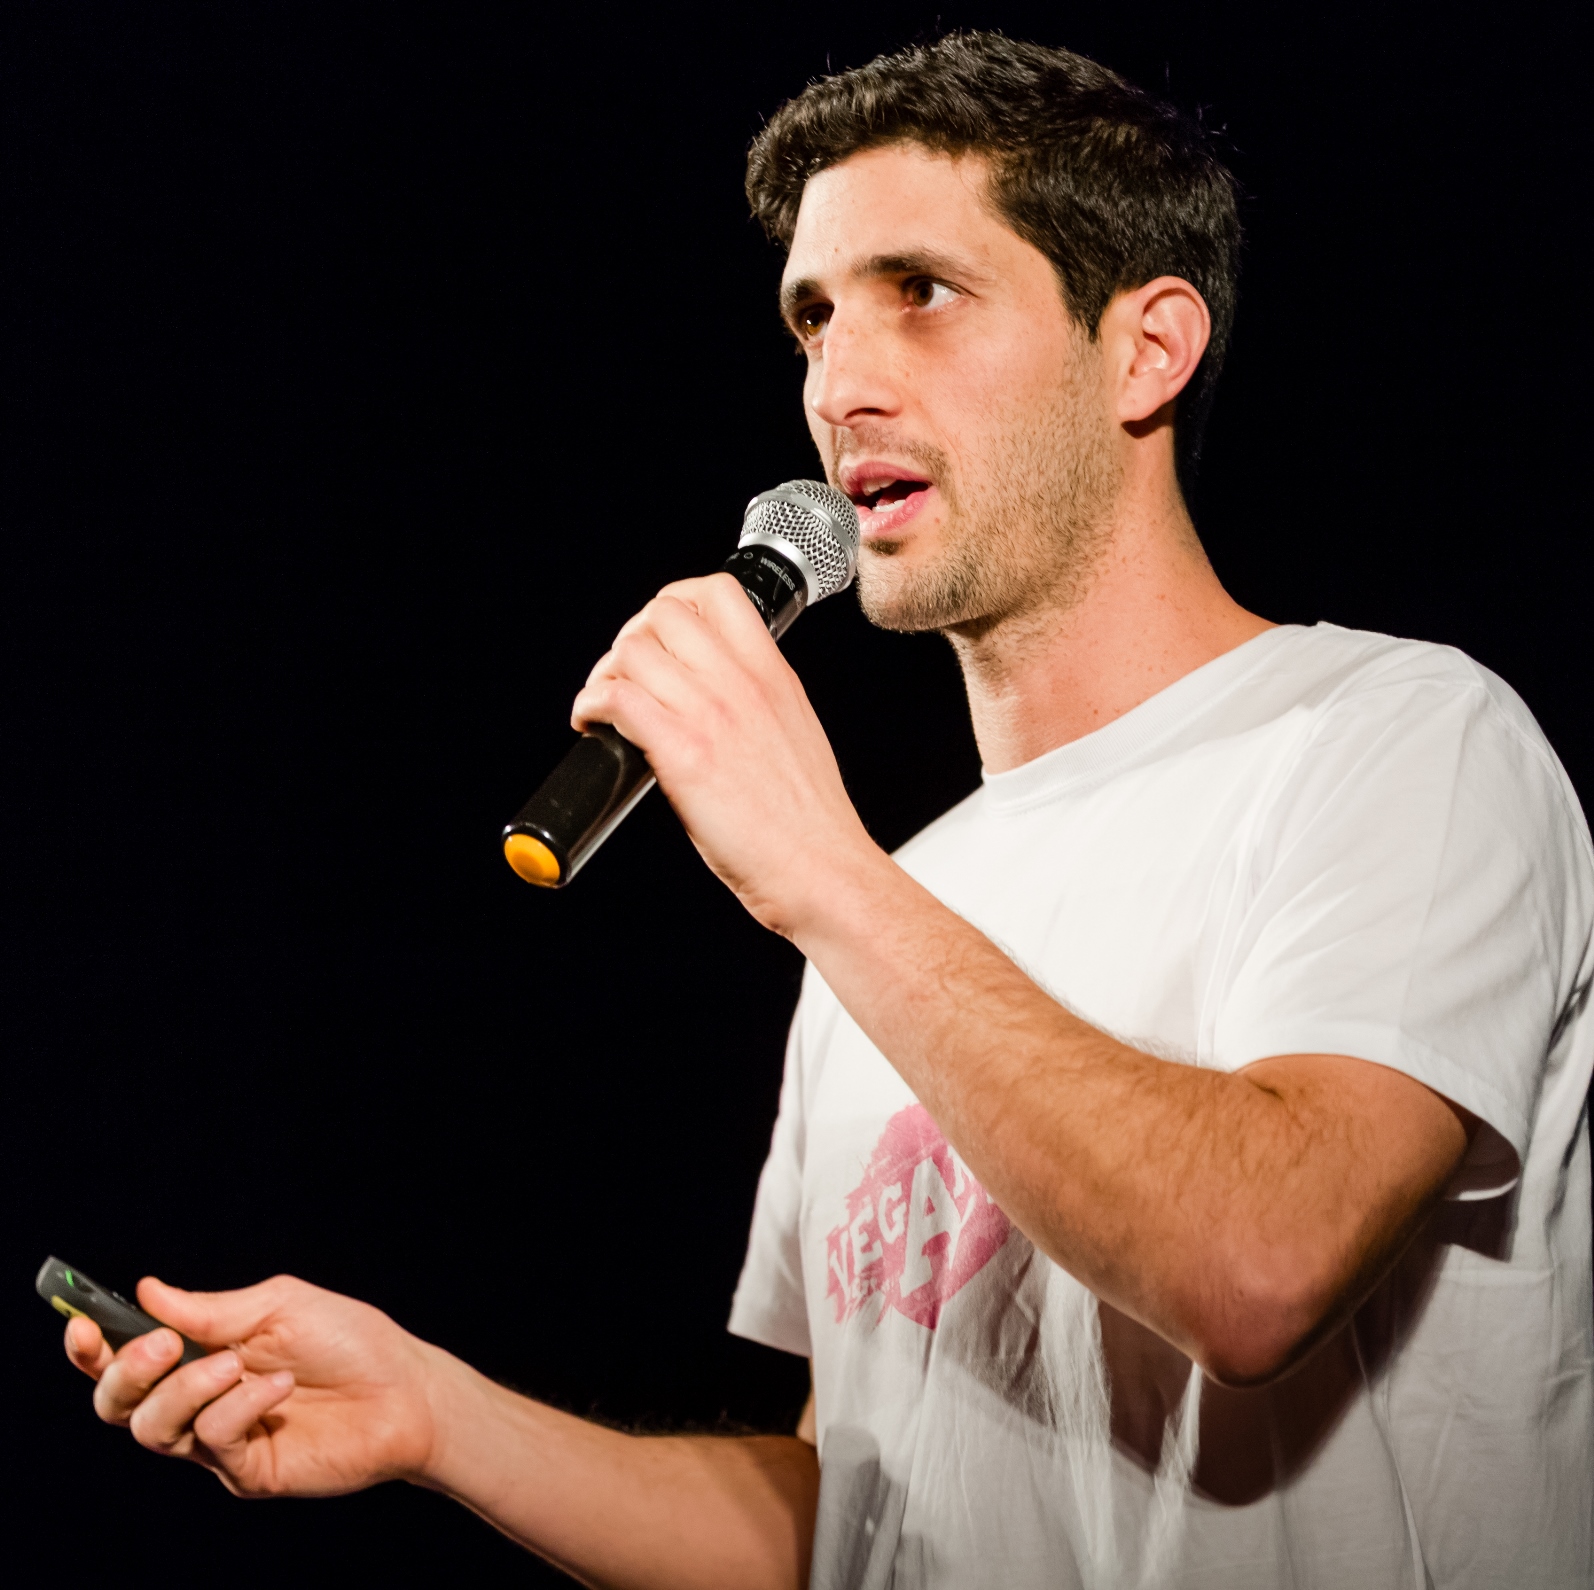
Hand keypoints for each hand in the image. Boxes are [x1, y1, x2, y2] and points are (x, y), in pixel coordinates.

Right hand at [64, 1274, 445, 1496]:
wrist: (405, 1389)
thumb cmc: (349, 1340)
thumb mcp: (280, 1305)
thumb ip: (211, 1308)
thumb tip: (145, 1291)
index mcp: (201, 1352)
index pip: (126, 1358)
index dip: (92, 1348)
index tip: (82, 1328)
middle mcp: (200, 1400)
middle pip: (120, 1405)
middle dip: (125, 1374)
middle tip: (162, 1346)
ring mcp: (219, 1440)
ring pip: (154, 1428)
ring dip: (186, 1389)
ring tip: (236, 1363)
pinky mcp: (245, 1469)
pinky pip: (212, 1441)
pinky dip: (239, 1406)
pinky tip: (279, 1385)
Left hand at [571, 572, 880, 934]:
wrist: (821, 869)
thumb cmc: (809, 822)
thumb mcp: (796, 732)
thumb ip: (756, 701)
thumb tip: (707, 696)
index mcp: (773, 674)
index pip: (717, 592)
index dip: (674, 602)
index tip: (660, 636)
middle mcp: (742, 683)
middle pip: (662, 613)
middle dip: (632, 638)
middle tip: (625, 676)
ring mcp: (712, 713)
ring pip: (632, 651)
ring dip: (604, 674)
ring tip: (604, 706)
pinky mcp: (683, 753)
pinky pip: (617, 698)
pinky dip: (592, 705)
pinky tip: (594, 726)